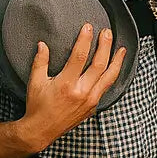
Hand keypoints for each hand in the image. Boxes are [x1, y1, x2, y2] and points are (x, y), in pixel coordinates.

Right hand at [21, 24, 125, 149]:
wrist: (42, 130)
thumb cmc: (37, 106)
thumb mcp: (35, 82)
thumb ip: (40, 62)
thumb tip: (43, 44)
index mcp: (66, 84)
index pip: (80, 56)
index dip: (86, 39)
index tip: (88, 27)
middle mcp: (81, 92)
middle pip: (99, 64)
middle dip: (105, 46)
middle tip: (107, 32)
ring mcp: (90, 101)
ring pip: (109, 77)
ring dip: (117, 62)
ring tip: (122, 49)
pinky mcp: (93, 107)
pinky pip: (106, 88)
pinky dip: (112, 76)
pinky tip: (114, 68)